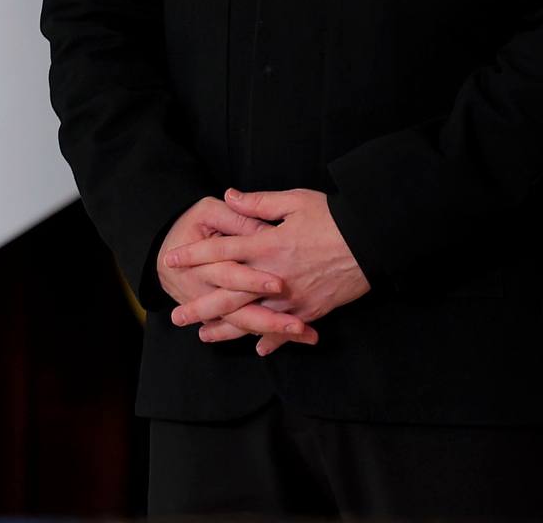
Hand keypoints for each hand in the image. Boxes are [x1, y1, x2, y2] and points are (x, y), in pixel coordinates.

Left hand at [165, 187, 370, 354]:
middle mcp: (273, 275)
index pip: (221, 251)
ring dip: (226, 329)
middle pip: (228, 294)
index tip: (171, 259)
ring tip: (204, 335)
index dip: (194, 255)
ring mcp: (291, 297)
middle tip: (175, 316)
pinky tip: (257, 347)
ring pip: (251, 317)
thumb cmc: (333, 216)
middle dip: (199, 305)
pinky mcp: (310, 309)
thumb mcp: (295, 200)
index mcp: (267, 244)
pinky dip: (271, 339)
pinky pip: (286, 329)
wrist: (371, 240)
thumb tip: (229, 197)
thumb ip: (259, 202)